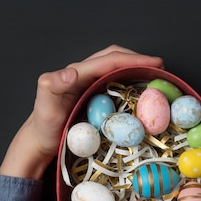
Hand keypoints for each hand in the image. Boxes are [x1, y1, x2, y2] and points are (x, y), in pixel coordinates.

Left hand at [0, 45, 163, 178]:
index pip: (109, 60)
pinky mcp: (94, 98)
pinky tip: (142, 95)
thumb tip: (70, 73)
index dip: (133, 59)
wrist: (40, 142)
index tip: (155, 63)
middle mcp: (84, 76)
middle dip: (138, 60)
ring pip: (117, 70)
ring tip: (155, 77)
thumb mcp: (45, 107)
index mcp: (77, 74)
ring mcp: (90, 87)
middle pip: (115, 58)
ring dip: (136, 70)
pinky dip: (131, 84)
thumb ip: (52, 86)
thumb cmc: (43, 126)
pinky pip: (116, 85)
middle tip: (160, 67)